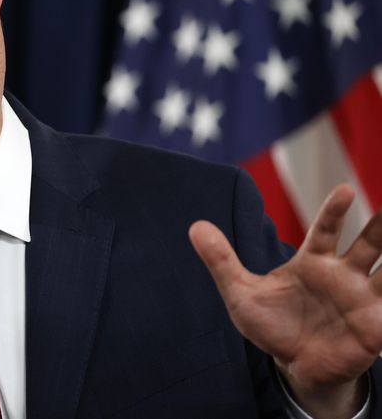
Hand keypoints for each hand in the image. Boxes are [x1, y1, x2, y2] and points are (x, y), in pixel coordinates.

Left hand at [189, 183, 381, 416]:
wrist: (294, 367)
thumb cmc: (272, 326)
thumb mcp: (242, 294)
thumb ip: (222, 260)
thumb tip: (194, 226)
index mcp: (314, 262)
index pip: (327, 229)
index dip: (335, 211)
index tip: (344, 190)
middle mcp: (344, 275)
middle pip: (370, 243)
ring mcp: (364, 299)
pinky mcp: (376, 326)